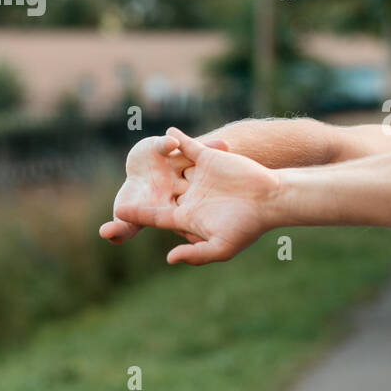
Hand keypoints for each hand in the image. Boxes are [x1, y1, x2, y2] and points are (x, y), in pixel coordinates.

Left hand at [112, 126, 280, 264]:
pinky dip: (178, 138)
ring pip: (173, 168)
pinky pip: (190, 146)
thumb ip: (195, 254)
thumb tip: (169, 259)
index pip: (158, 215)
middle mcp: (192, 196)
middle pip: (163, 192)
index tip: (119, 213)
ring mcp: (200, 176)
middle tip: (125, 187)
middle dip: (147, 189)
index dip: (139, 213)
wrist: (271, 200)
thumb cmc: (248, 226)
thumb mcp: (221, 247)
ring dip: (159, 162)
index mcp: (189, 216)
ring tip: (138, 156)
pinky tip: (167, 131)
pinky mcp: (210, 159)